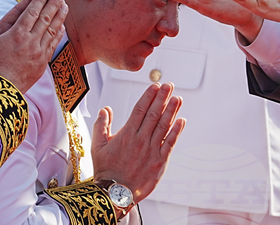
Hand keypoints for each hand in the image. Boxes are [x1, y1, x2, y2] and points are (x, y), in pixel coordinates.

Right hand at [0, 0, 66, 91]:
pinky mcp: (42, 64)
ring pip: (52, 30)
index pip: (31, 12)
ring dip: (59, 15)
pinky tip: (61, 26)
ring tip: (64, 4)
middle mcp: (30, 42)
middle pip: (45, 17)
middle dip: (54, 2)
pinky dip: (57, 33)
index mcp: (16, 34)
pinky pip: (52, 45)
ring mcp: (38, 53)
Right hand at [92, 82, 185, 203]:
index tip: (155, 85)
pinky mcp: (160, 162)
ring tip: (178, 98)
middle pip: (153, 114)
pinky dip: (176, 131)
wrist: (114, 194)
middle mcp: (140, 140)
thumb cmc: (106, 171)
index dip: (149, 96)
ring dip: (171, 111)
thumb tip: (105, 109)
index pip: (140, 110)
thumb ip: (102, 126)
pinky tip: (181, 121)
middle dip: (162, 98)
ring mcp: (151, 151)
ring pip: (163, 126)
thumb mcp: (98, 147)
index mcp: (126, 134)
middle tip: (169, 85)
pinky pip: (170, 144)